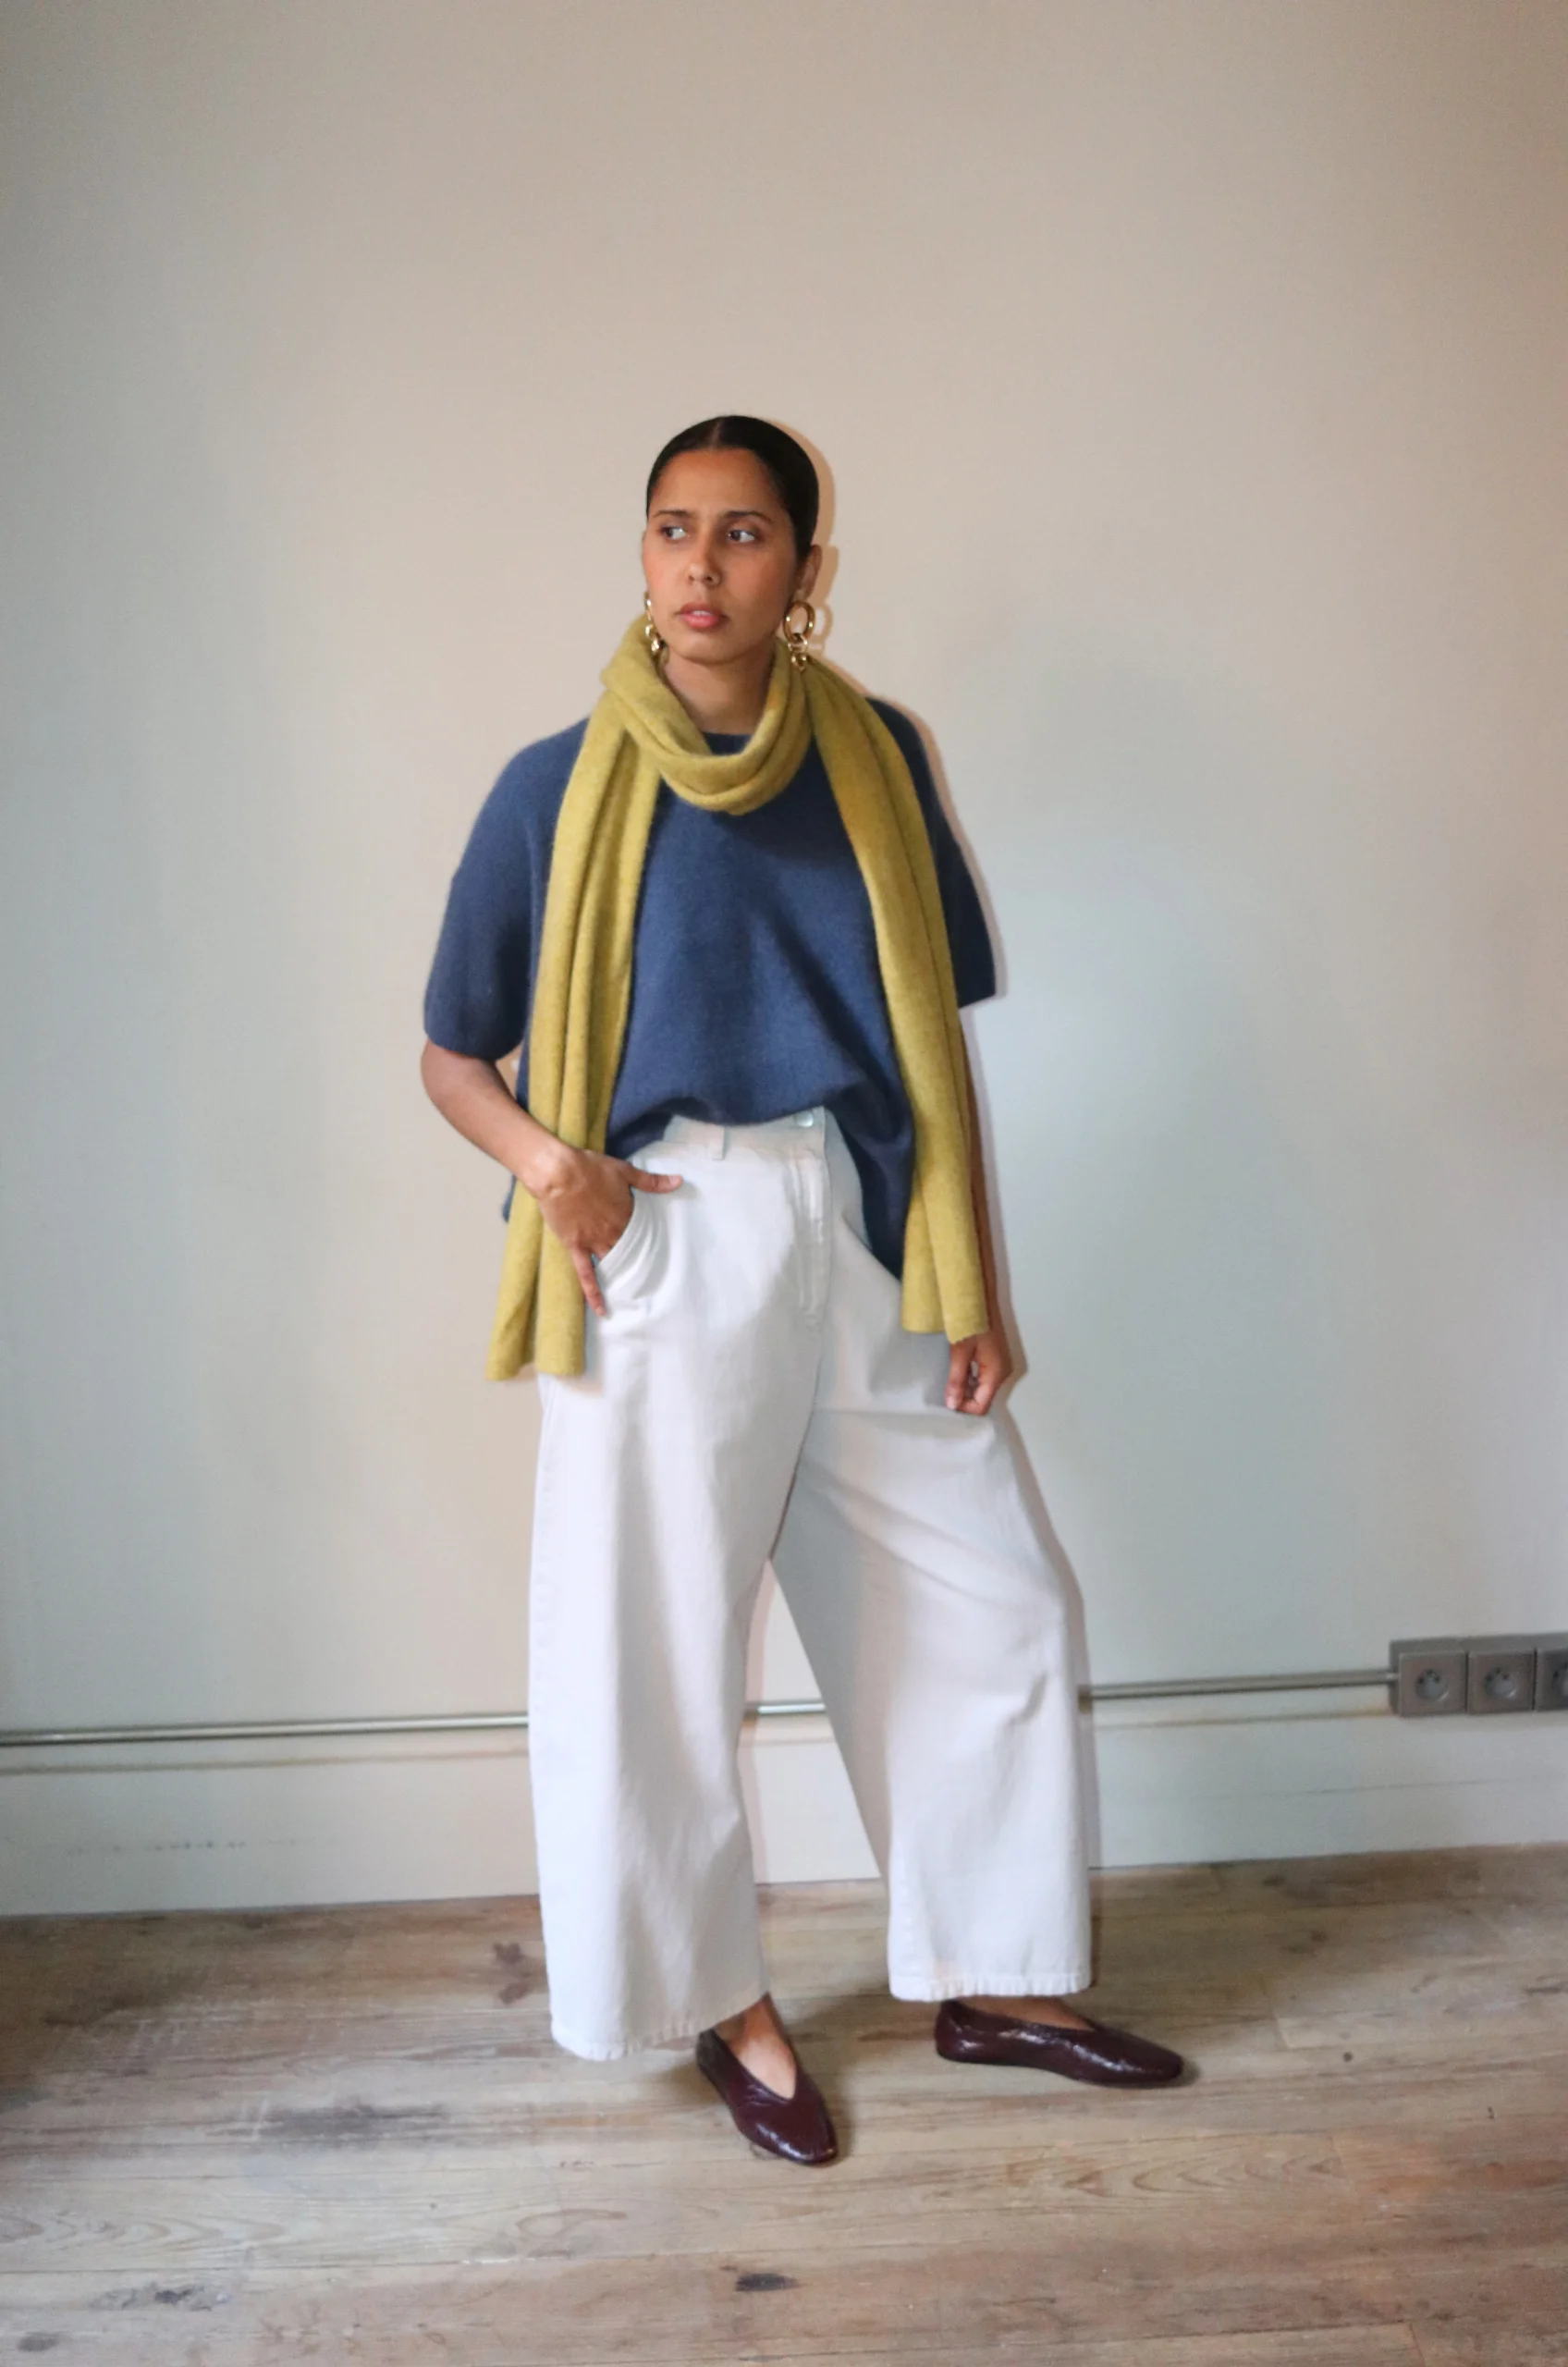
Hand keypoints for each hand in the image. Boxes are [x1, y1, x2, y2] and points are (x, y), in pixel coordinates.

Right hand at [528, 1146, 682, 1317]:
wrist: (558, 1172)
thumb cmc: (589, 1167)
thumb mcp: (625, 1170)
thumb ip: (652, 1181)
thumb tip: (680, 1181)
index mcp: (625, 1213)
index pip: (643, 1232)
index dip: (649, 1241)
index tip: (660, 1253)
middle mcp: (613, 1231)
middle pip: (631, 1250)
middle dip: (641, 1263)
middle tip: (654, 1281)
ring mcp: (594, 1241)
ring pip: (613, 1264)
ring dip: (623, 1279)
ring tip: (635, 1297)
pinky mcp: (575, 1246)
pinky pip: (586, 1273)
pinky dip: (593, 1292)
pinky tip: (601, 1309)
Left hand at [946, 1326, 1011, 1415]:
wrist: (980, 1299)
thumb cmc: (971, 1321)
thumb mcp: (960, 1352)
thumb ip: (956, 1380)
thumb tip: (952, 1404)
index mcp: (996, 1373)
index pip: (981, 1406)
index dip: (963, 1408)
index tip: (947, 1400)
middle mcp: (1002, 1373)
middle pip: (983, 1399)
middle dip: (964, 1399)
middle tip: (946, 1390)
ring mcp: (999, 1366)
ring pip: (983, 1389)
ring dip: (966, 1388)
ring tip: (950, 1379)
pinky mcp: (995, 1359)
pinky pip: (983, 1378)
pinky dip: (970, 1379)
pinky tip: (958, 1369)